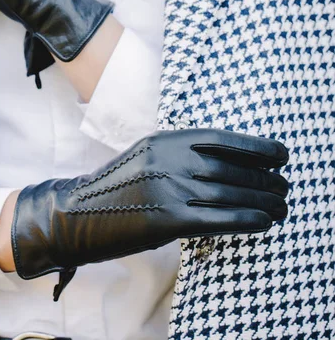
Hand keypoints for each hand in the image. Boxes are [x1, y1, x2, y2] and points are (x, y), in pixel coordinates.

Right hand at [11, 128, 288, 299]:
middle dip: (265, 179)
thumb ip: (180, 155)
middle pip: (231, 167)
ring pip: (229, 193)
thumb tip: (227, 165)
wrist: (76, 213)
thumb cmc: (115, 187)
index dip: (256, 147)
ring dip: (262, 201)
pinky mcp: (166, 219)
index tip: (280, 155)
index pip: (222, 138)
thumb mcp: (147, 156)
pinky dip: (246, 220)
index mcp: (164, 139)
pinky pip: (217, 219)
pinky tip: (263, 222)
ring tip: (280, 206)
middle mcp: (169, 159)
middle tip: (283, 188)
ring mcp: (167, 188)